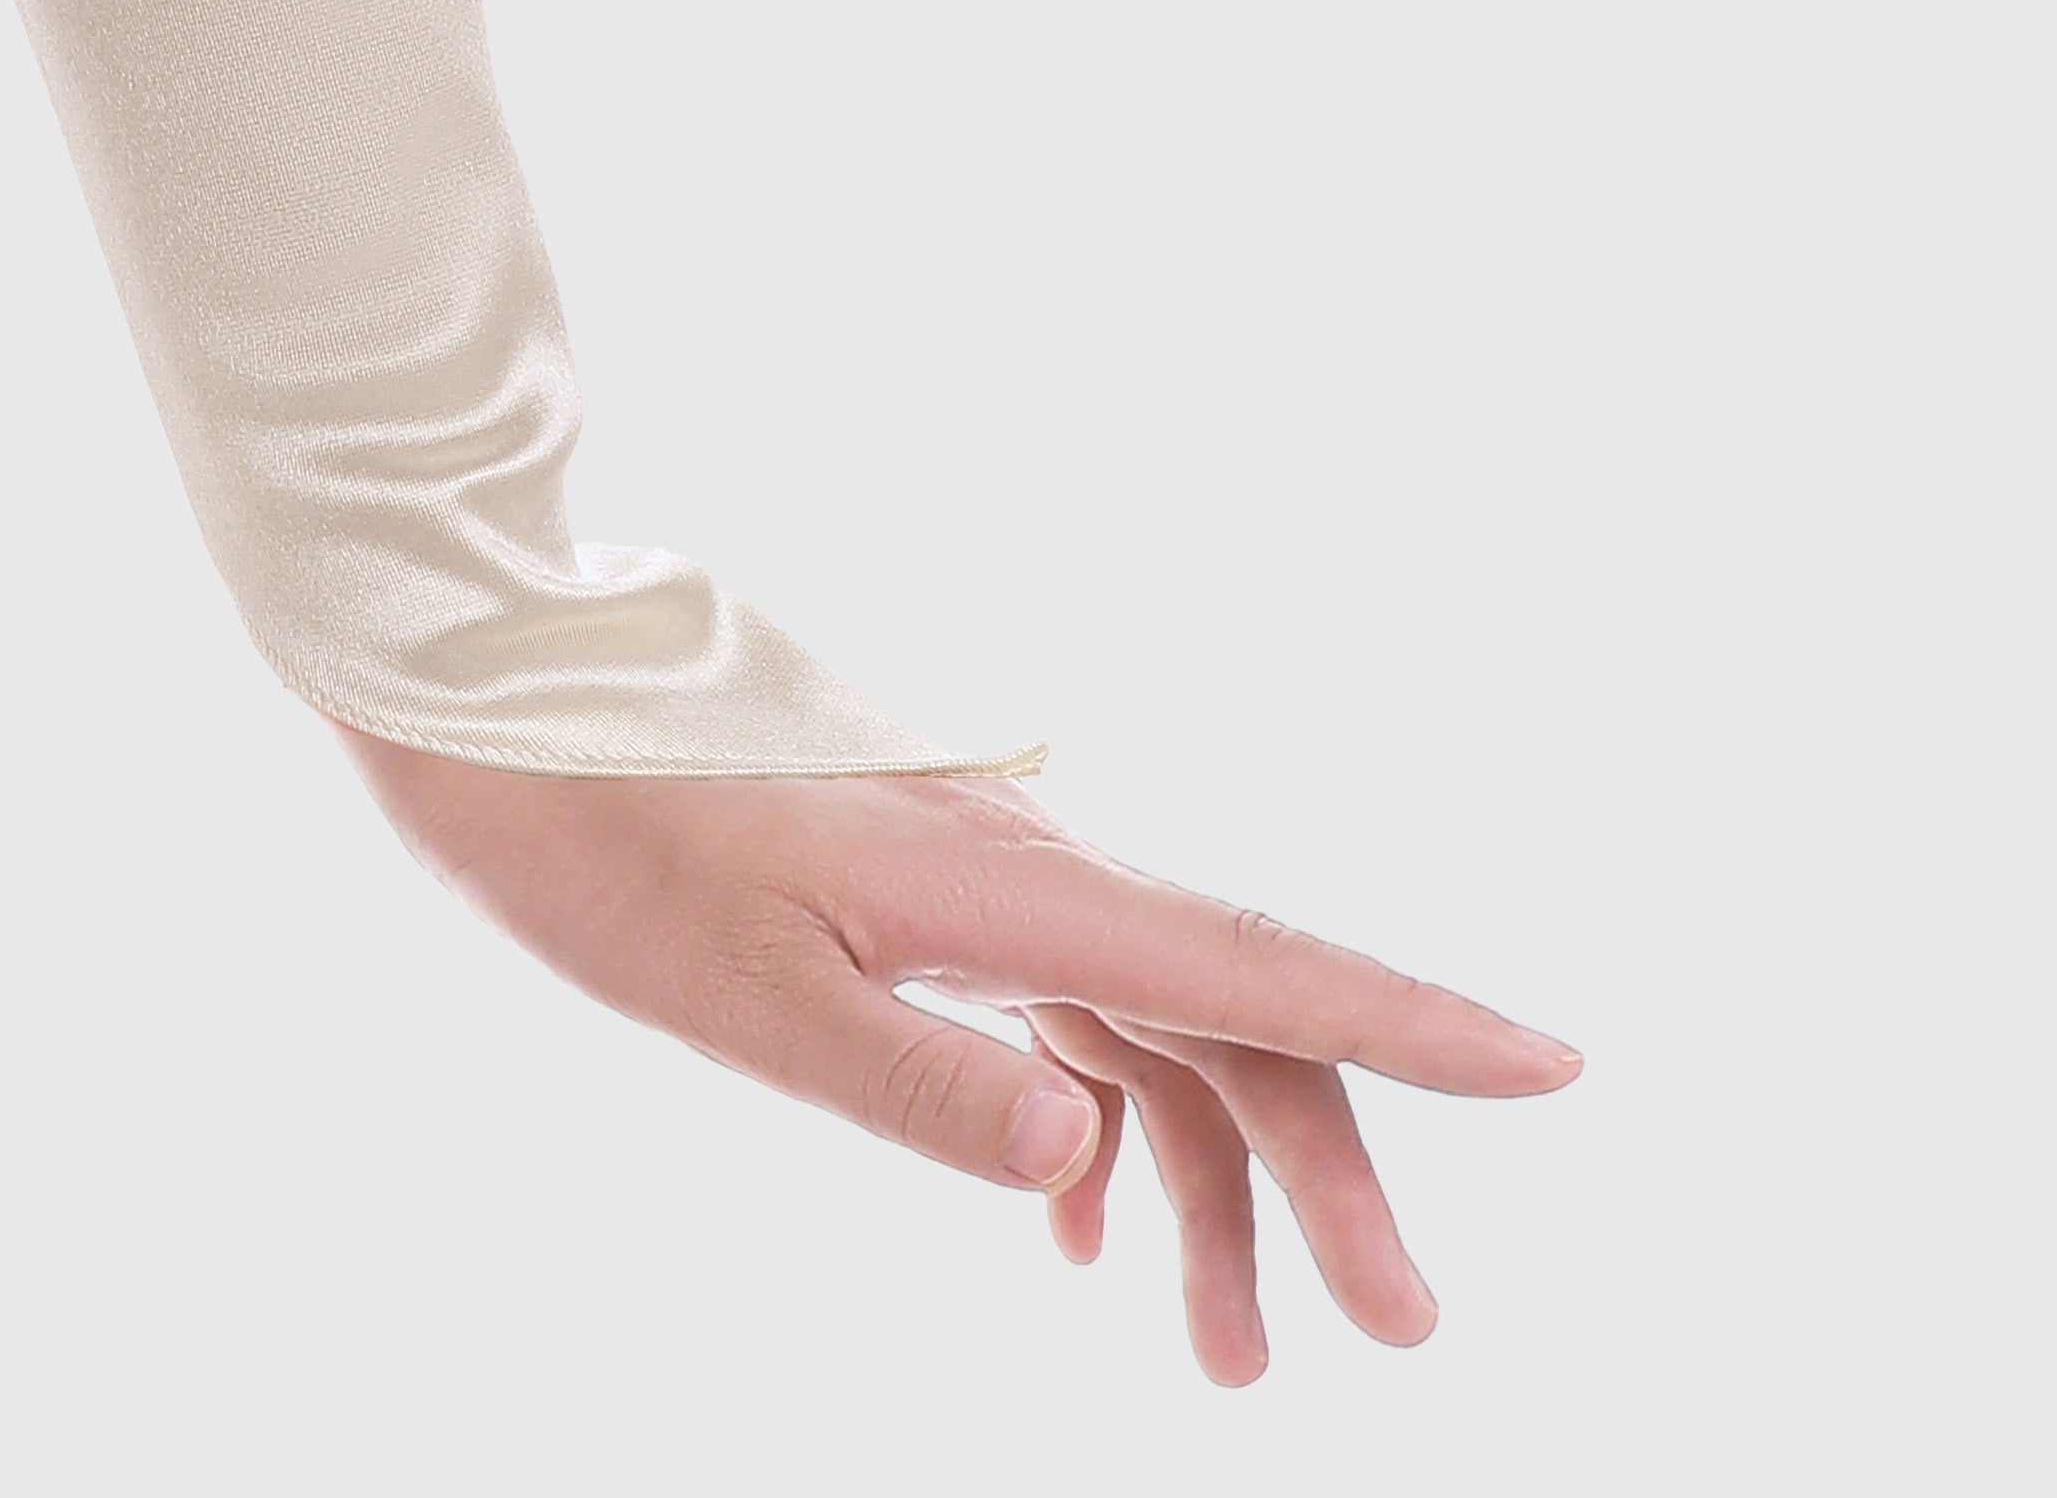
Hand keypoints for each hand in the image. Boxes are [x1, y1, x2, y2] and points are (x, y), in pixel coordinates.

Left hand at [334, 735, 1578, 1385]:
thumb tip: (1083, 1160)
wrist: (498, 690)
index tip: (1557, 1067)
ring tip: (1232, 1366)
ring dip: (1210, 1183)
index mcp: (1012, 888)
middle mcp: (1032, 866)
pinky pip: (1064, 1008)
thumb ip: (913, 1083)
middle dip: (1331, 1175)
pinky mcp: (930, 886)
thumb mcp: (735, 992)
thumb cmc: (602, 834)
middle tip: (1398, 1337)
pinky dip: (1101, 1124)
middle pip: (1232, 1020)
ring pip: (1152, 1028)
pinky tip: (1082, 1237)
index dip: (1415, 1024)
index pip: (1254, 967)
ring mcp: (986, 872)